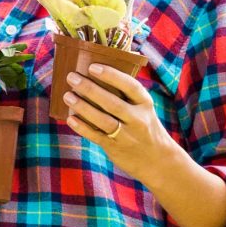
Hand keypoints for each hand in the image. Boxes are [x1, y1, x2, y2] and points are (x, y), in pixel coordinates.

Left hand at [64, 60, 164, 180]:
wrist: (158, 160)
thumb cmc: (144, 127)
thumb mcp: (143, 109)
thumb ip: (126, 96)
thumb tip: (96, 76)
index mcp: (145, 104)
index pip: (130, 86)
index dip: (111, 75)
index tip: (93, 66)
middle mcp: (137, 119)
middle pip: (112, 102)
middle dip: (90, 88)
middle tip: (72, 77)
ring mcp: (126, 135)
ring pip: (102, 119)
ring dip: (82, 107)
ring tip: (67, 96)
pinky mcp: (115, 147)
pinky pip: (96, 135)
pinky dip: (82, 127)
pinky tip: (70, 118)